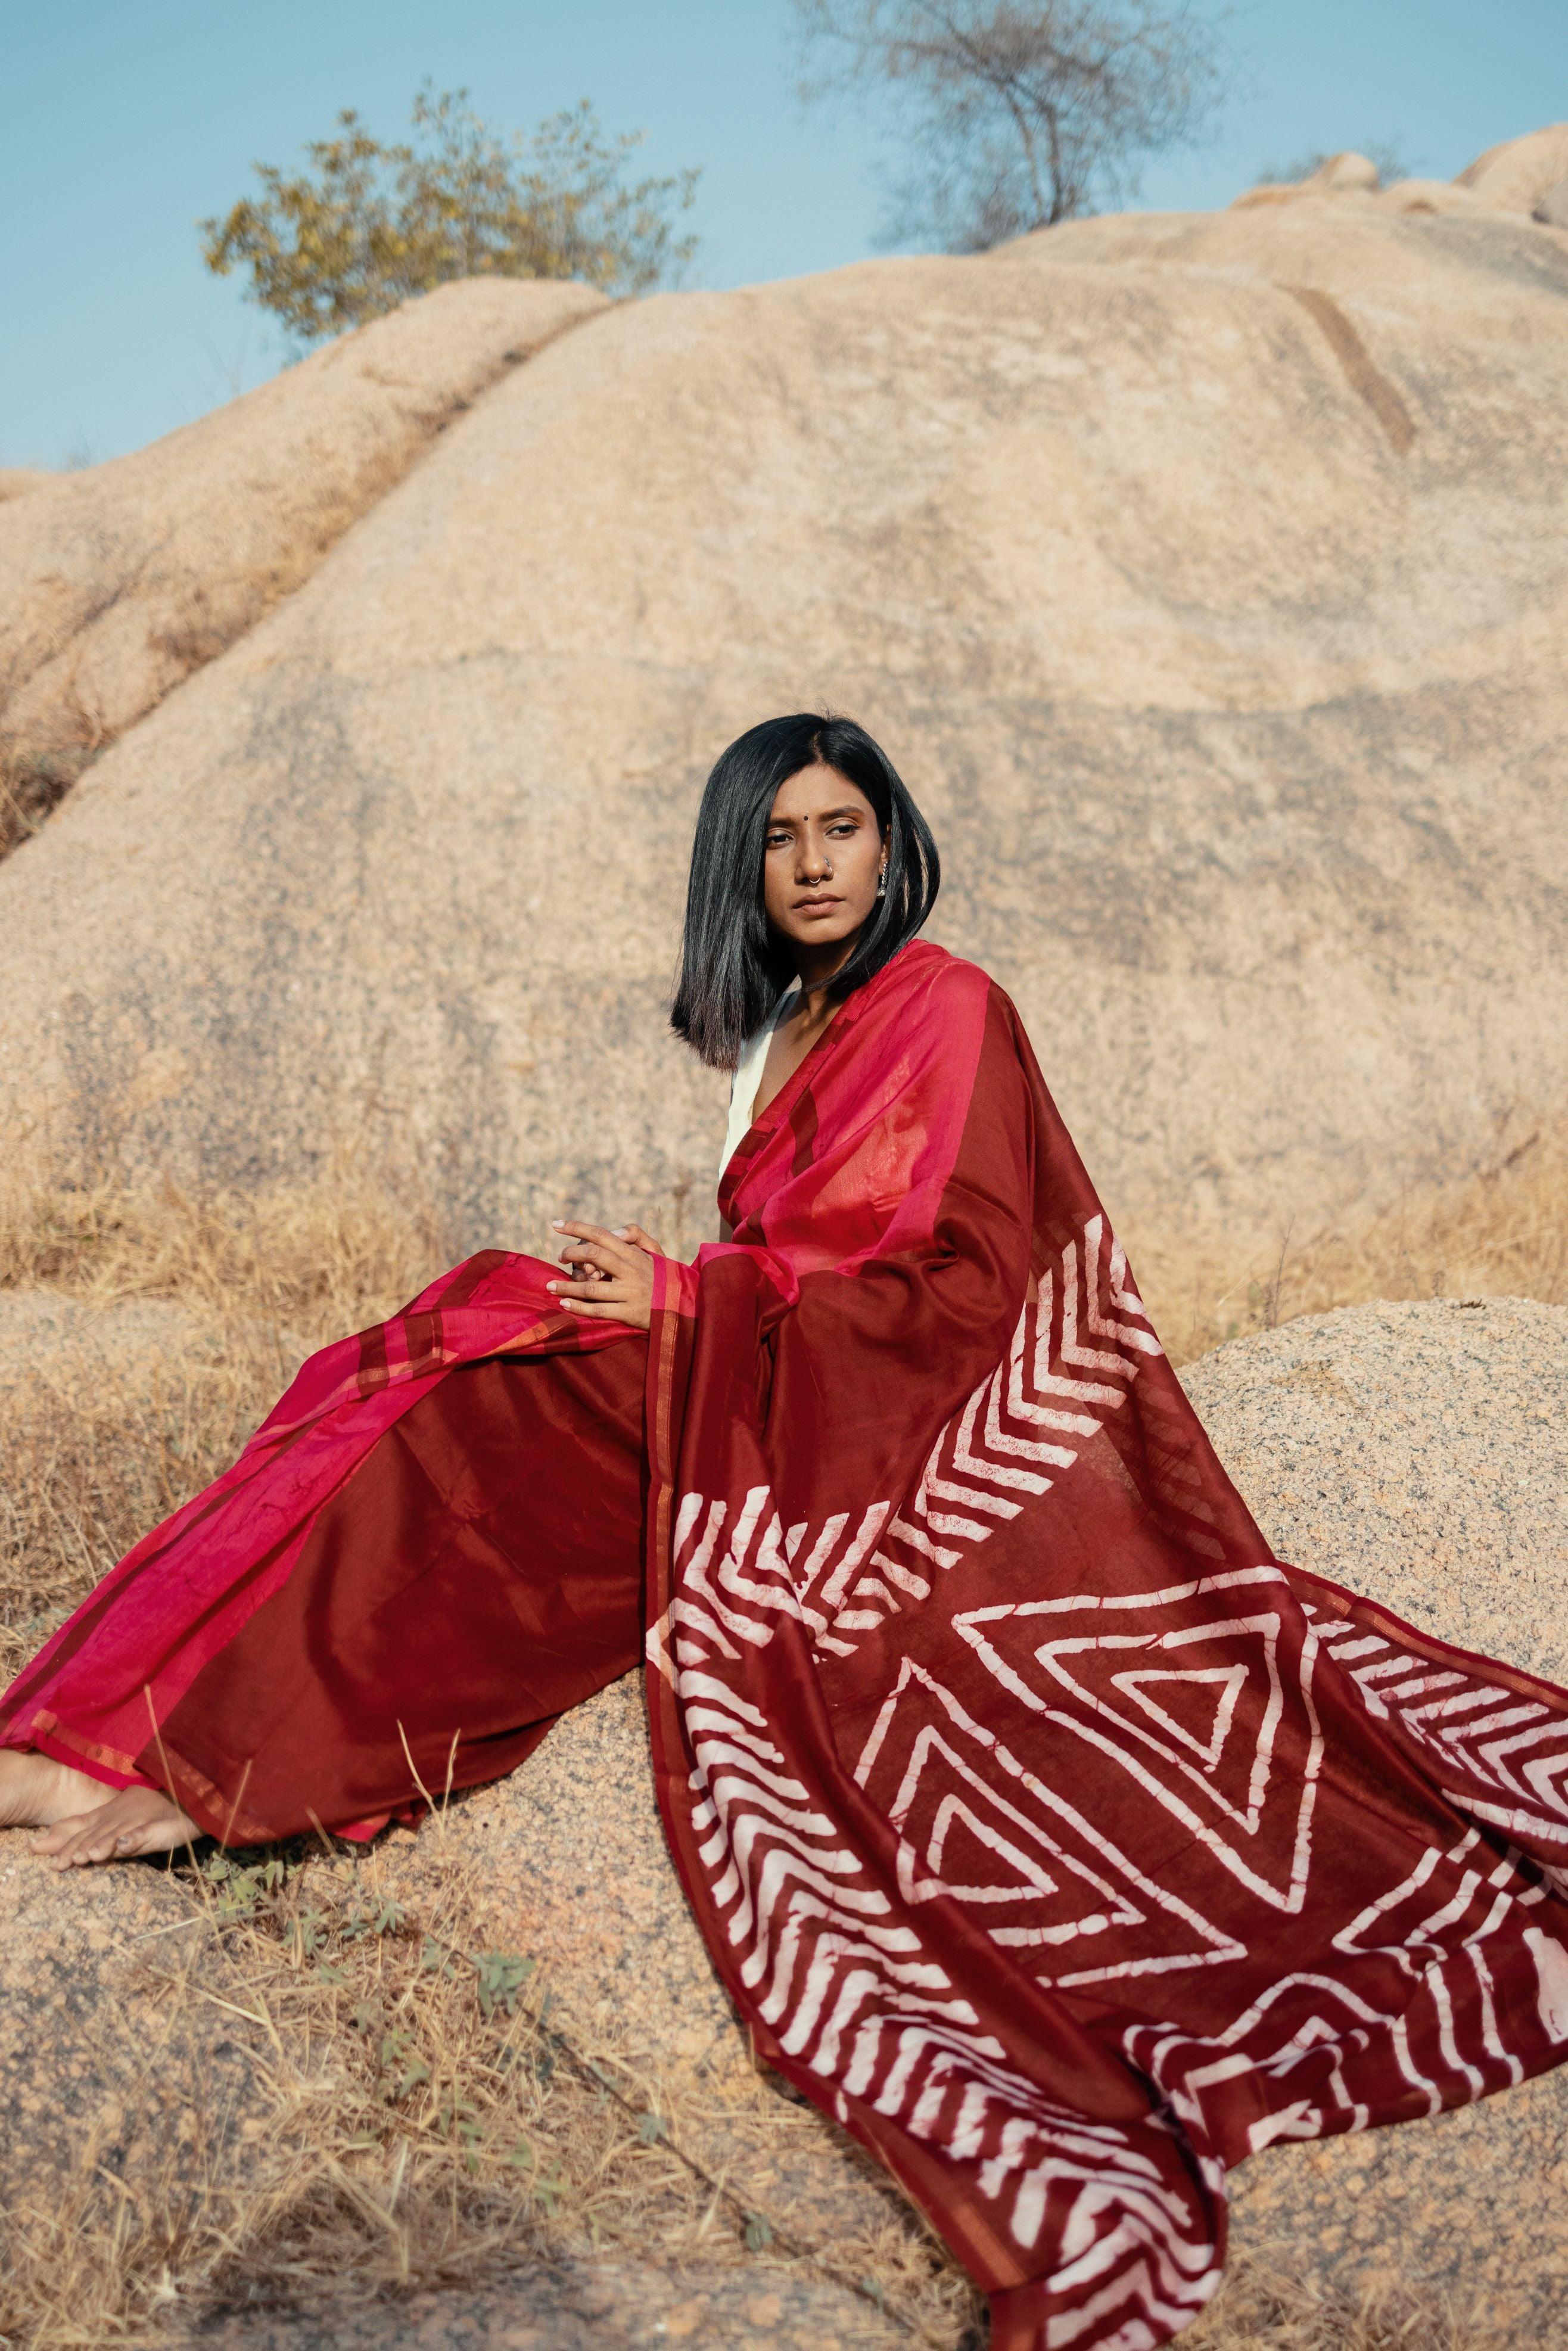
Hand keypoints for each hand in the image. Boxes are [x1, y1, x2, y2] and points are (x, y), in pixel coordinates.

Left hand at [547, 1220, 662, 1329]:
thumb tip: (614, 1231)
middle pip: (593, 1255)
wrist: (684, 1307)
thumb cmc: (663, 1277)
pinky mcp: (629, 1313)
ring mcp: (629, 1292)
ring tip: (549, 1286)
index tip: (555, 1224)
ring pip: (591, 1286)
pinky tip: (565, 1303)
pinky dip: (579, 1306)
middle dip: (571, 1254)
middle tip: (559, 1258)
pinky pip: (598, 1310)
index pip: (601, 1234)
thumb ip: (636, 1235)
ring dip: (567, 1286)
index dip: (576, 1227)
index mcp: (634, 1254)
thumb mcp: (655, 1252)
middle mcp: (631, 1270)